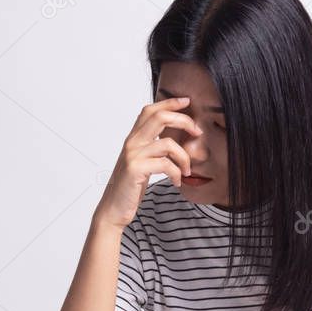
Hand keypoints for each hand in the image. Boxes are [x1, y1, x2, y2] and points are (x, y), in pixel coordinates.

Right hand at [94, 97, 203, 229]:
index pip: (150, 111)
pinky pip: (166, 164)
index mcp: (133, 139)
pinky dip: (177, 173)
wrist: (113, 209)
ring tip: (187, 171)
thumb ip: (153, 149)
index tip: (187, 101)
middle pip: (160, 117)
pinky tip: (177, 182)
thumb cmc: (130, 188)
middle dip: (184, 121)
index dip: (169, 102)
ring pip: (168, 143)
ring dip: (185, 158)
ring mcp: (133, 155)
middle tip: (198, 132)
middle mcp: (132, 143)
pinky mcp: (136, 169)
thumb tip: (174, 141)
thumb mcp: (142, 163)